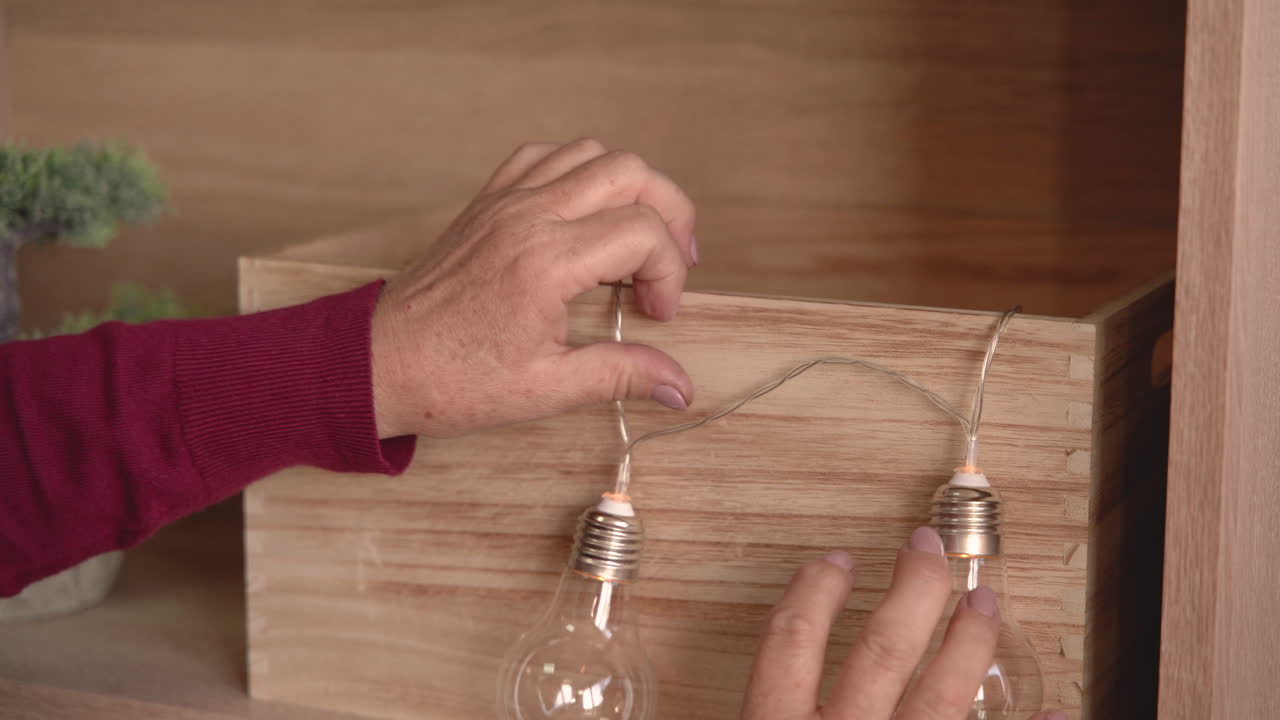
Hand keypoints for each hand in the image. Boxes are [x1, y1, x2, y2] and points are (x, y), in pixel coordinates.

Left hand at [371, 139, 697, 437]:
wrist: (378, 364)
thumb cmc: (451, 380)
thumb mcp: (546, 389)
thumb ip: (621, 376)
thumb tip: (679, 387)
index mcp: (545, 263)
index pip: (643, 232)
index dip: (670, 272)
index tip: (657, 312)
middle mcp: (527, 217)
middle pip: (630, 173)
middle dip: (670, 213)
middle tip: (673, 263)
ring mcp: (504, 202)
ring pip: (591, 153)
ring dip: (630, 188)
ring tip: (638, 236)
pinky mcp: (487, 202)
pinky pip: (544, 156)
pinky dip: (579, 172)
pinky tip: (586, 214)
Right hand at [743, 527, 1065, 719]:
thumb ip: (765, 709)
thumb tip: (771, 677)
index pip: (791, 642)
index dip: (814, 592)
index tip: (836, 559)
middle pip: (881, 651)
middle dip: (911, 590)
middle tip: (925, 548)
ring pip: (941, 697)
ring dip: (969, 644)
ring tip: (985, 606)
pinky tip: (1058, 708)